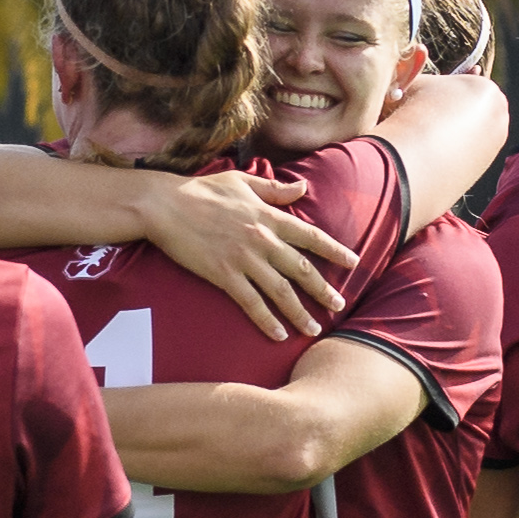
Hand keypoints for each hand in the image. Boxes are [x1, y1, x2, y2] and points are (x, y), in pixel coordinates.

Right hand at [140, 170, 358, 340]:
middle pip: (301, 269)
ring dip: (300, 312)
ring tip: (315, 329)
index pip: (311, 235)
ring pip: (280, 291)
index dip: (334, 250)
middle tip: (339, 306)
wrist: (165, 205)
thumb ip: (275, 188)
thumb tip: (303, 186)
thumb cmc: (202, 190)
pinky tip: (278, 335)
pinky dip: (266, 320)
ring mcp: (244, 259)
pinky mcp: (224, 275)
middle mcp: (262, 239)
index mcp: (269, 216)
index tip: (354, 263)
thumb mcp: (243, 182)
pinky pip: (251, 303)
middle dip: (323, 290)